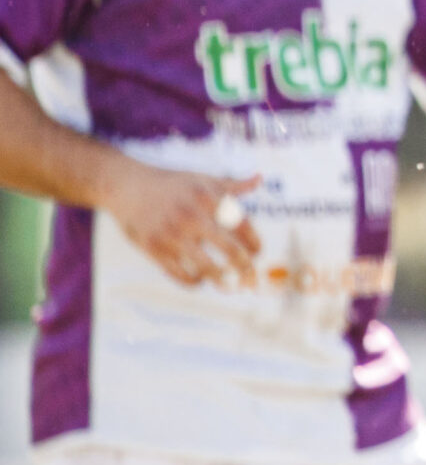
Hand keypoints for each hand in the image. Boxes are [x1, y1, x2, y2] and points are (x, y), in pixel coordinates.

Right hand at [99, 162, 261, 287]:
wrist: (127, 186)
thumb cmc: (172, 184)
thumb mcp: (202, 179)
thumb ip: (233, 184)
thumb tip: (260, 178)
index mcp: (208, 199)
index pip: (242, 225)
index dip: (254, 242)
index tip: (257, 252)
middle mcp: (192, 217)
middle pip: (229, 249)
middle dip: (245, 267)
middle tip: (250, 277)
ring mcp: (171, 234)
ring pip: (206, 266)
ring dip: (222, 280)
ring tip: (229, 286)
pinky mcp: (153, 248)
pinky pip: (178, 273)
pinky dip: (193, 281)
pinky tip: (199, 280)